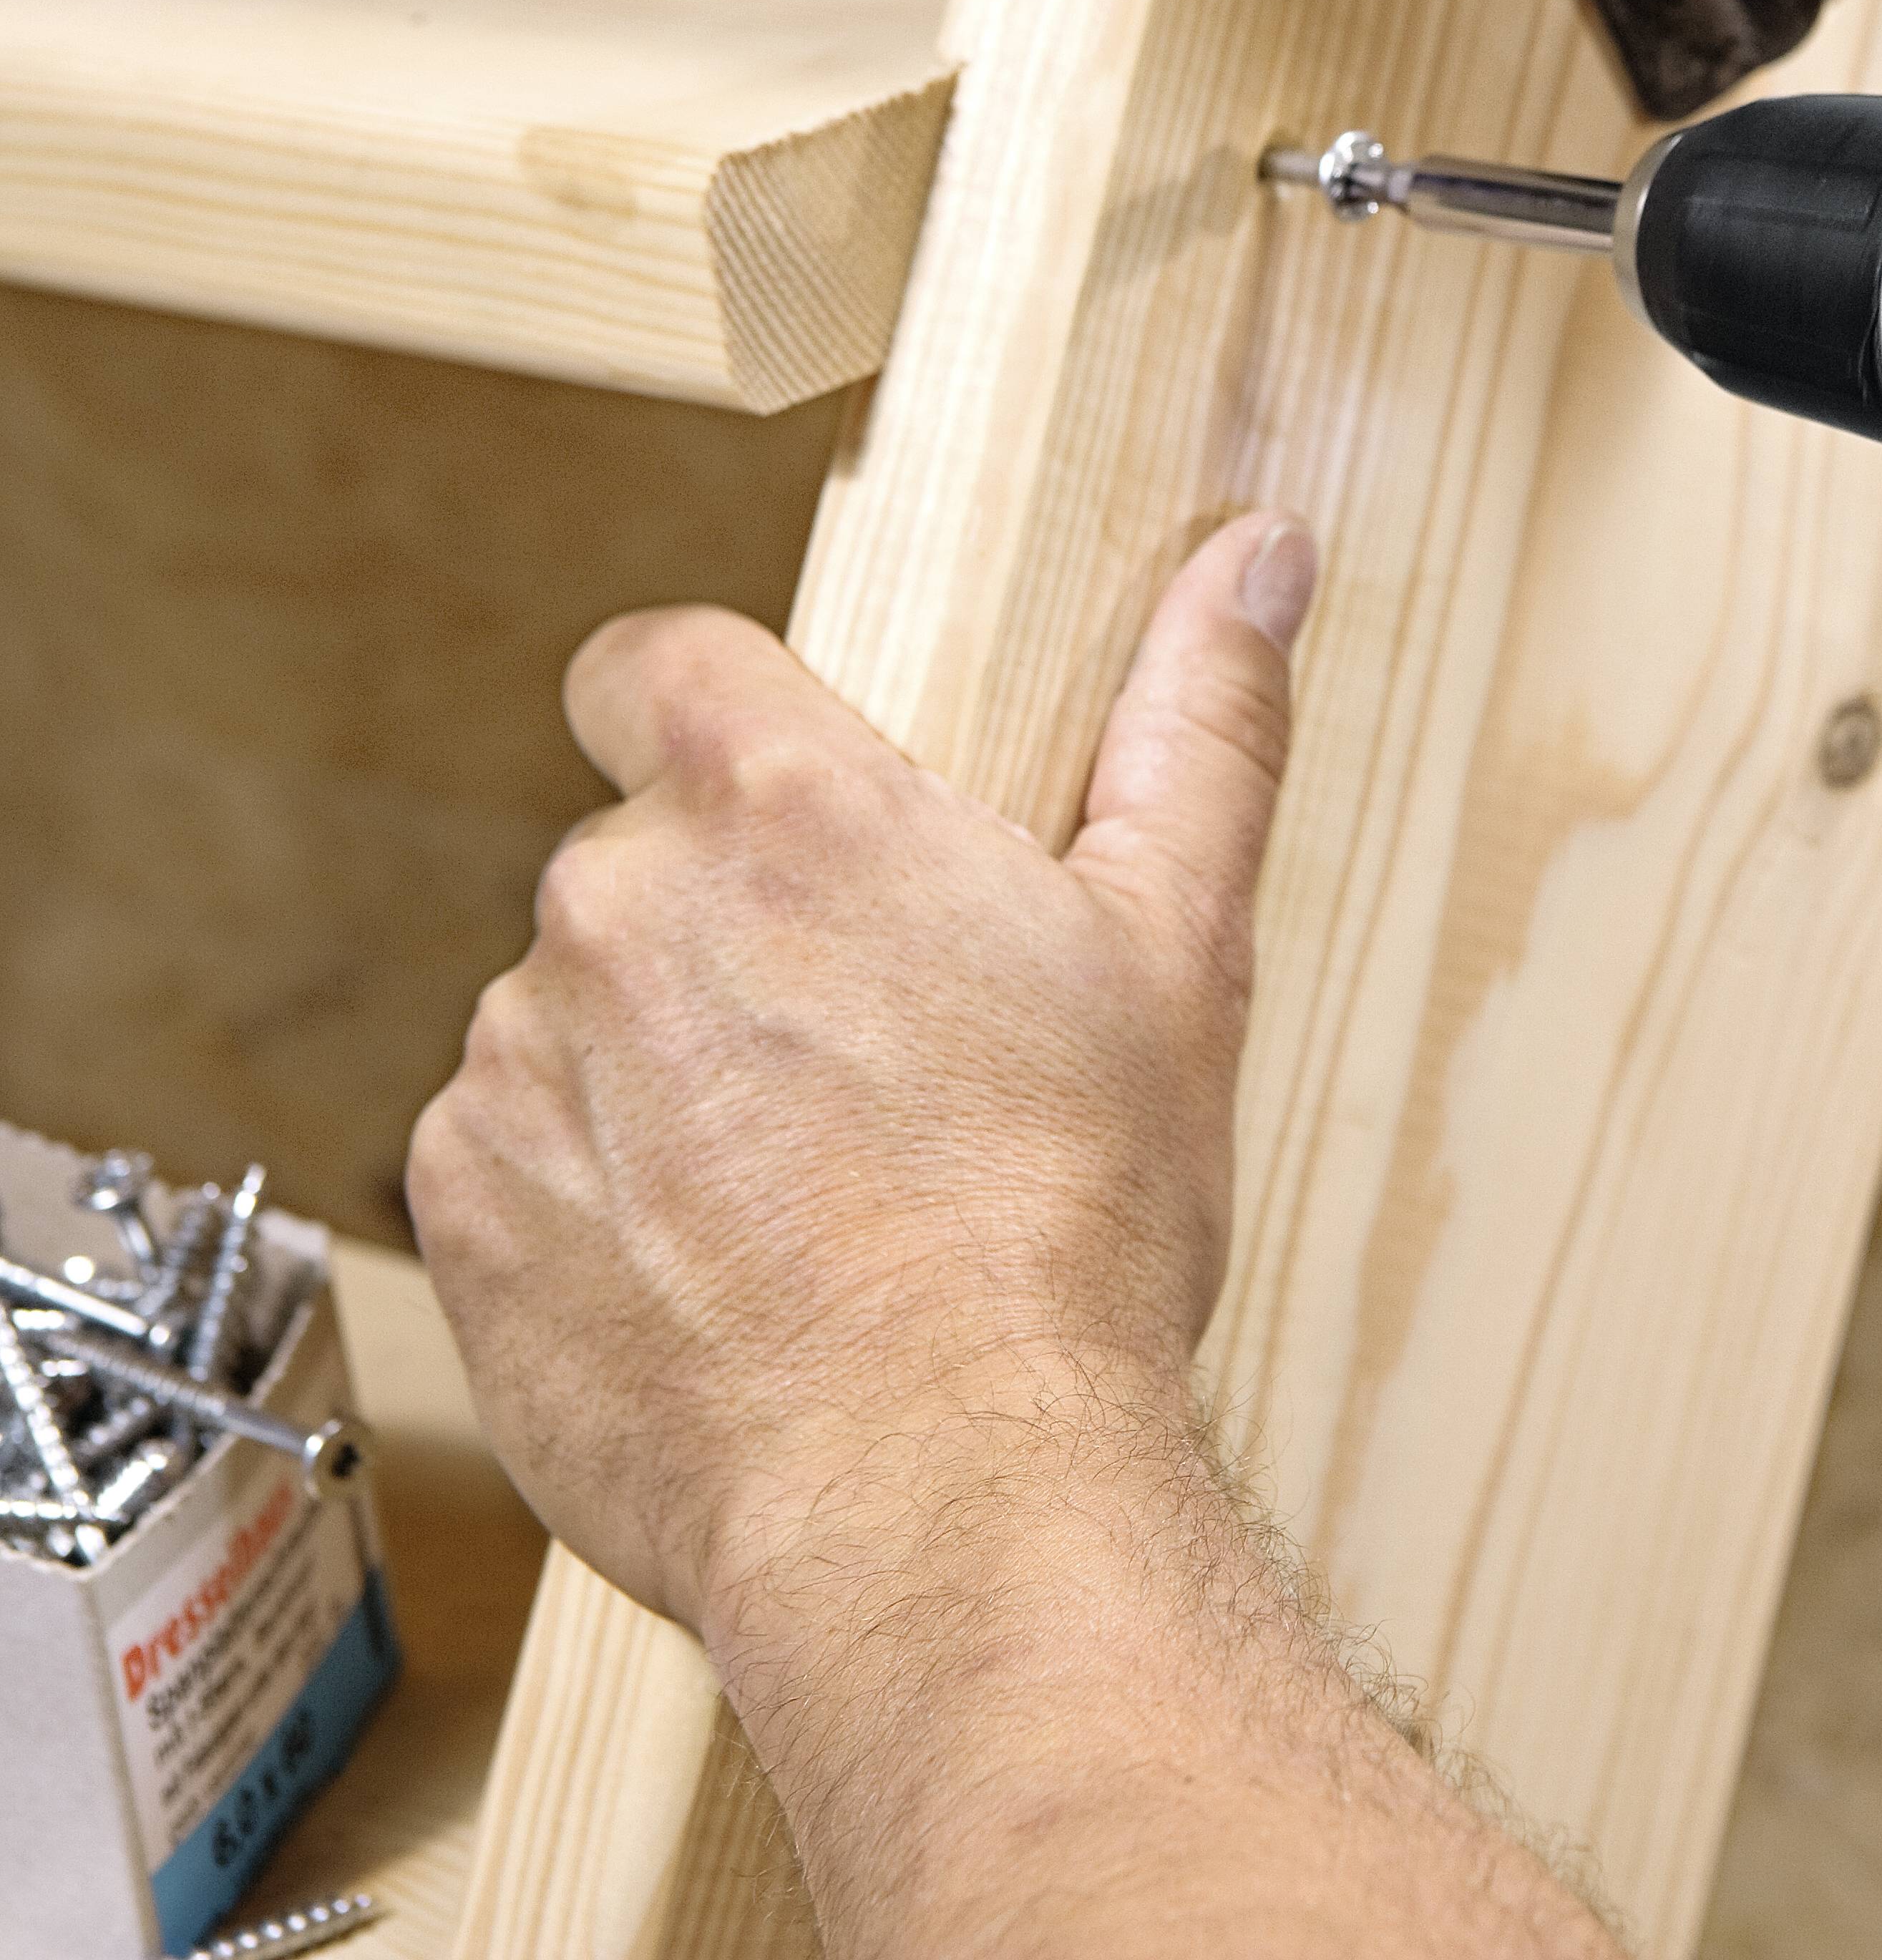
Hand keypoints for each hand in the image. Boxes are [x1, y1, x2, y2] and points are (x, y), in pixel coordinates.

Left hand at [408, 510, 1313, 1629]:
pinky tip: (721, 1274)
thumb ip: (1198, 727)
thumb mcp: (1178, 952)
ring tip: (804, 1194)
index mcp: (787, 807)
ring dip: (662, 1072)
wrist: (944, 1491)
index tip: (778, 804)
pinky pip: (514, 1155)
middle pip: (640, 859)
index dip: (708, 715)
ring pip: (577, 1015)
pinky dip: (596, 1199)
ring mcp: (518, 1060)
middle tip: (867, 1061)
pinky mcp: (461, 1210)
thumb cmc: (1069, 1229)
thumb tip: (1253, 556)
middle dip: (732, 937)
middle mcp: (620, 905)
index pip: (652, 659)